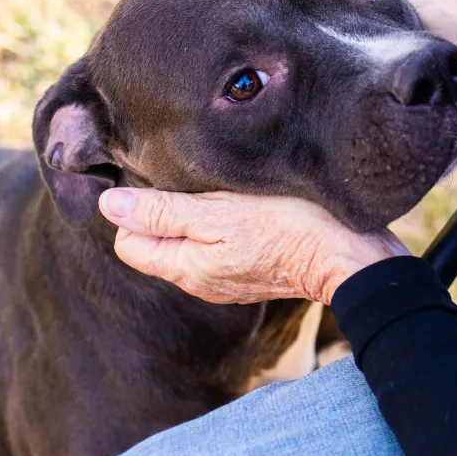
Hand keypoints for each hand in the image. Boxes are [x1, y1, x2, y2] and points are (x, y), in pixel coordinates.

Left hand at [100, 188, 408, 304]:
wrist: (347, 255)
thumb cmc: (286, 227)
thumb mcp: (218, 213)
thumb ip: (162, 212)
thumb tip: (109, 205)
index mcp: (186, 268)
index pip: (129, 243)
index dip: (135, 207)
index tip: (158, 176)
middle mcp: (202, 280)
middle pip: (158, 241)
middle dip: (162, 209)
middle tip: (190, 175)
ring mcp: (229, 277)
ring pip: (190, 240)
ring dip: (193, 213)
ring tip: (217, 184)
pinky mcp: (254, 267)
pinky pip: (219, 243)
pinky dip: (220, 222)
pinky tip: (241, 202)